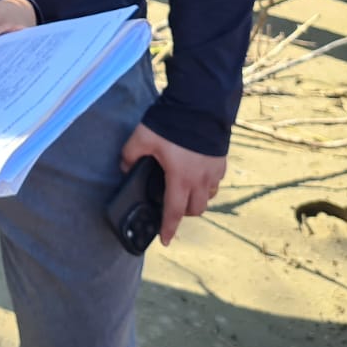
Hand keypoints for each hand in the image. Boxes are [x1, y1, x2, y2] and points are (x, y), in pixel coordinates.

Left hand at [119, 122, 224, 245]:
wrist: (201, 105)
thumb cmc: (171, 124)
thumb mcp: (142, 138)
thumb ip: (130, 155)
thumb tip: (125, 167)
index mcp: (180, 179)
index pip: (174, 212)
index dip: (169, 228)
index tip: (165, 241)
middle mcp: (201, 180)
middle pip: (195, 209)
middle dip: (184, 213)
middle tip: (172, 207)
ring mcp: (214, 171)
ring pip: (208, 196)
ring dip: (197, 199)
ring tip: (185, 191)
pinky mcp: (222, 161)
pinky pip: (215, 181)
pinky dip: (207, 184)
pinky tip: (197, 174)